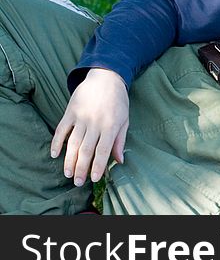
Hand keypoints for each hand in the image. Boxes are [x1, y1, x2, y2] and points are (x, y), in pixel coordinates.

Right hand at [50, 68, 129, 186]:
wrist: (106, 77)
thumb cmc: (118, 100)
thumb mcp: (125, 119)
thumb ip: (120, 140)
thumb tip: (120, 161)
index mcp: (111, 125)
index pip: (103, 151)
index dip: (98, 167)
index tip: (94, 179)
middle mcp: (95, 123)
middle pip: (86, 150)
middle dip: (81, 168)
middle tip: (78, 182)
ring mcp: (81, 117)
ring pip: (72, 143)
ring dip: (69, 160)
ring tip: (68, 174)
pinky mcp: (70, 111)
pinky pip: (61, 129)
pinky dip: (56, 143)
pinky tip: (54, 155)